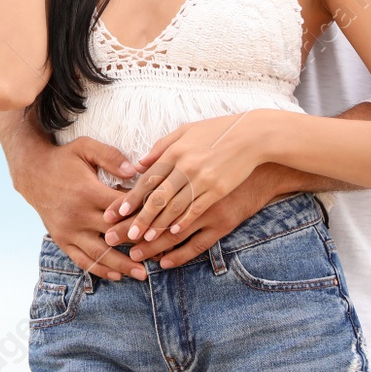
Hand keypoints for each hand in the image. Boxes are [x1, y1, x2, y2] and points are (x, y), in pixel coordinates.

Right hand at [13, 135, 148, 281]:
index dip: (142, 216)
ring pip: (99, 253)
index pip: (122, 210)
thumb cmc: (63, 159)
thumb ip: (111, 156)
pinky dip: (99, 269)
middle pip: (114, 235)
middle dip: (138, 246)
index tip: (161, 224)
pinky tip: (116, 276)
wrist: (32, 172)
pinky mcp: (61, 239)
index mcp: (88, 192)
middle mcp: (78, 215)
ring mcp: (69, 230)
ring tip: (142, 274)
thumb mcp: (85, 148)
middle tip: (160, 256)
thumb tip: (135, 171)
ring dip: (121, 266)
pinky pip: (81, 259)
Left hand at [102, 112, 267, 244]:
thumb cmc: (217, 132)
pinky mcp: (218, 190)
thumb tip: (139, 165)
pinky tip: (174, 233)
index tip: (118, 212)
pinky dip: (184, 222)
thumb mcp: (186, 131)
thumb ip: (161, 147)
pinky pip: (197, 210)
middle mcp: (186, 166)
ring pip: (175, 208)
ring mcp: (203, 180)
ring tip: (144, 240)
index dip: (132, 198)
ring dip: (158, 226)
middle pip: (158, 198)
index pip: (147, 179)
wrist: (252, 136)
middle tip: (126, 235)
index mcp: (175, 151)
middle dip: (140, 218)